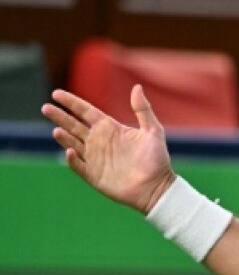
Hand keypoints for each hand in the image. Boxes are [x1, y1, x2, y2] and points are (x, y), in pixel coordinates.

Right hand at [42, 86, 176, 214]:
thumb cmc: (157, 159)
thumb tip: (137, 87)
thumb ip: (143, 109)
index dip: (71, 102)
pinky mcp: (93, 175)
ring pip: (72, 144)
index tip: (56, 94)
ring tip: (56, 130)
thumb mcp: (153, 131)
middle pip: (74, 126)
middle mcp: (99, 142)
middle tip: (45, 107)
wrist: (157, 187)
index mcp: (110, 129)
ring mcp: (95, 158)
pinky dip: (72, 159)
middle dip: (59, 116)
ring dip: (63, 137)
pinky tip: (70, 151)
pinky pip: (78, 165)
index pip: (85, 112)